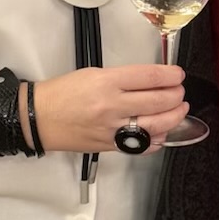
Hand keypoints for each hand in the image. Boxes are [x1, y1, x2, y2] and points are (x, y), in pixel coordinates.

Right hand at [31, 65, 188, 153]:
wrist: (38, 117)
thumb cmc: (62, 93)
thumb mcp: (93, 74)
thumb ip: (123, 79)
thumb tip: (150, 83)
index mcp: (107, 82)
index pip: (149, 77)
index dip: (170, 75)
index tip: (178, 75)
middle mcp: (111, 106)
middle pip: (158, 101)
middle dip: (176, 96)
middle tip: (180, 92)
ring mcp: (111, 129)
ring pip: (155, 126)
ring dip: (174, 117)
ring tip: (179, 110)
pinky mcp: (109, 146)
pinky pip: (140, 146)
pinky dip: (156, 140)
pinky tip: (162, 133)